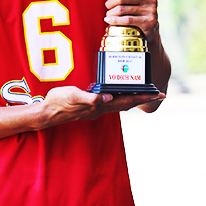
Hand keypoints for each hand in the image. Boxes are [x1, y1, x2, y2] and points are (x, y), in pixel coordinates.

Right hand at [39, 85, 164, 127]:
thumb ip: (90, 98)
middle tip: (159, 93)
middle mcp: (101, 108)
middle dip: (143, 98)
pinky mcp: (90, 105)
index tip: (158, 94)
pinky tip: (119, 93)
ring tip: (144, 93)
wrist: (47, 113)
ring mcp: (96, 108)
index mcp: (99, 105)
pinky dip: (120, 97)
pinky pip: (111, 101)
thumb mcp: (73, 96)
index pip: (126, 100)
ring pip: (120, 103)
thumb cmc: (58, 103)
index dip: (143, 97)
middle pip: (127, 102)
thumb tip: (107, 97)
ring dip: (133, 98)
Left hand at [96, 0, 158, 43]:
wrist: (151, 27)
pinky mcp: (149, 22)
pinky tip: (109, 20)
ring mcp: (151, 10)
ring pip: (122, 9)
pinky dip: (114, 20)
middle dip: (110, 2)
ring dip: (111, 12)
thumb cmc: (138, 8)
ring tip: (109, 13)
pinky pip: (127, 20)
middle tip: (108, 6)